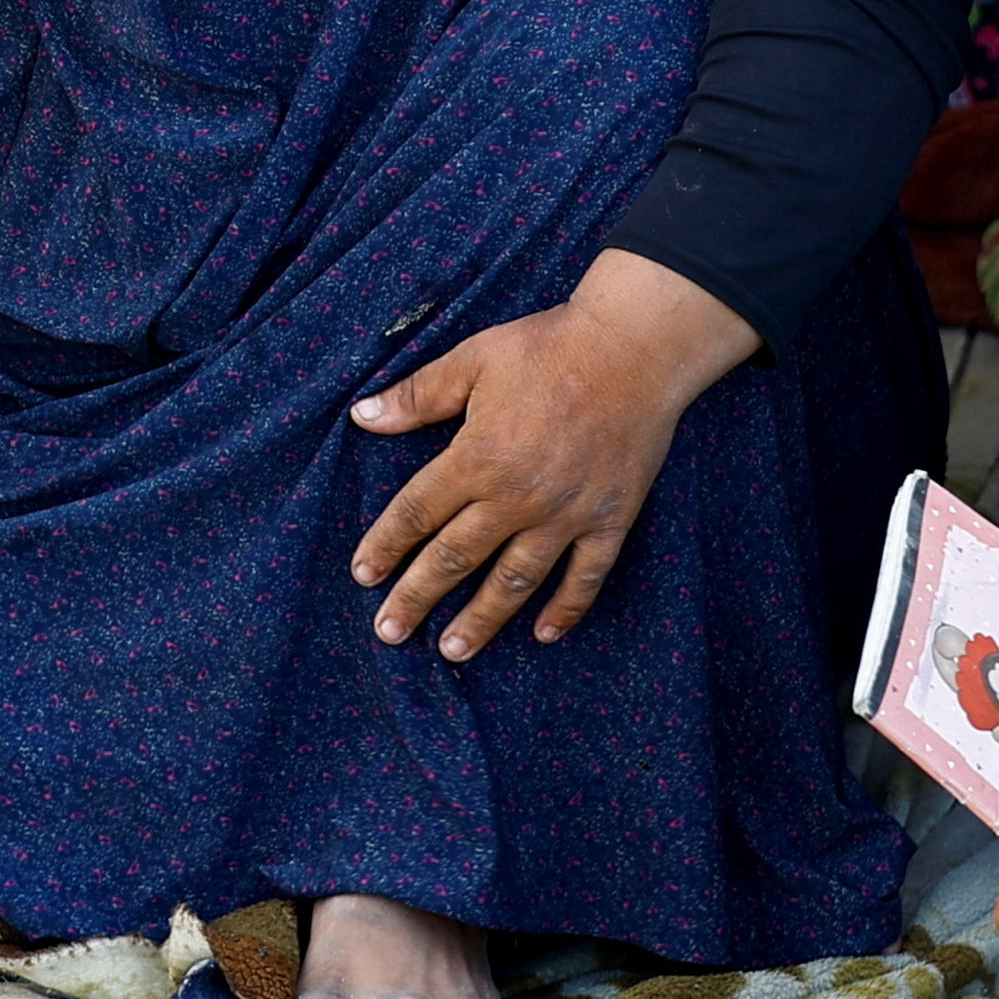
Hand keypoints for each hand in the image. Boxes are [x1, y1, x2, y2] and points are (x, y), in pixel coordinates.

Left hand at [346, 249, 757, 659]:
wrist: (636, 348)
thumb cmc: (549, 347)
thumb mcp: (473, 359)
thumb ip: (416, 395)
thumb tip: (362, 416)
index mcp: (478, 458)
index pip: (417, 513)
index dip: (385, 546)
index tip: (363, 575)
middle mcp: (518, 497)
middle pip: (455, 558)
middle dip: (417, 598)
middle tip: (389, 632)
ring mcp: (567, 514)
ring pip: (515, 580)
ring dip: (481, 619)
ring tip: (451, 651)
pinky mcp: (610, 519)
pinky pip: (586, 576)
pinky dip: (566, 609)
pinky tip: (544, 634)